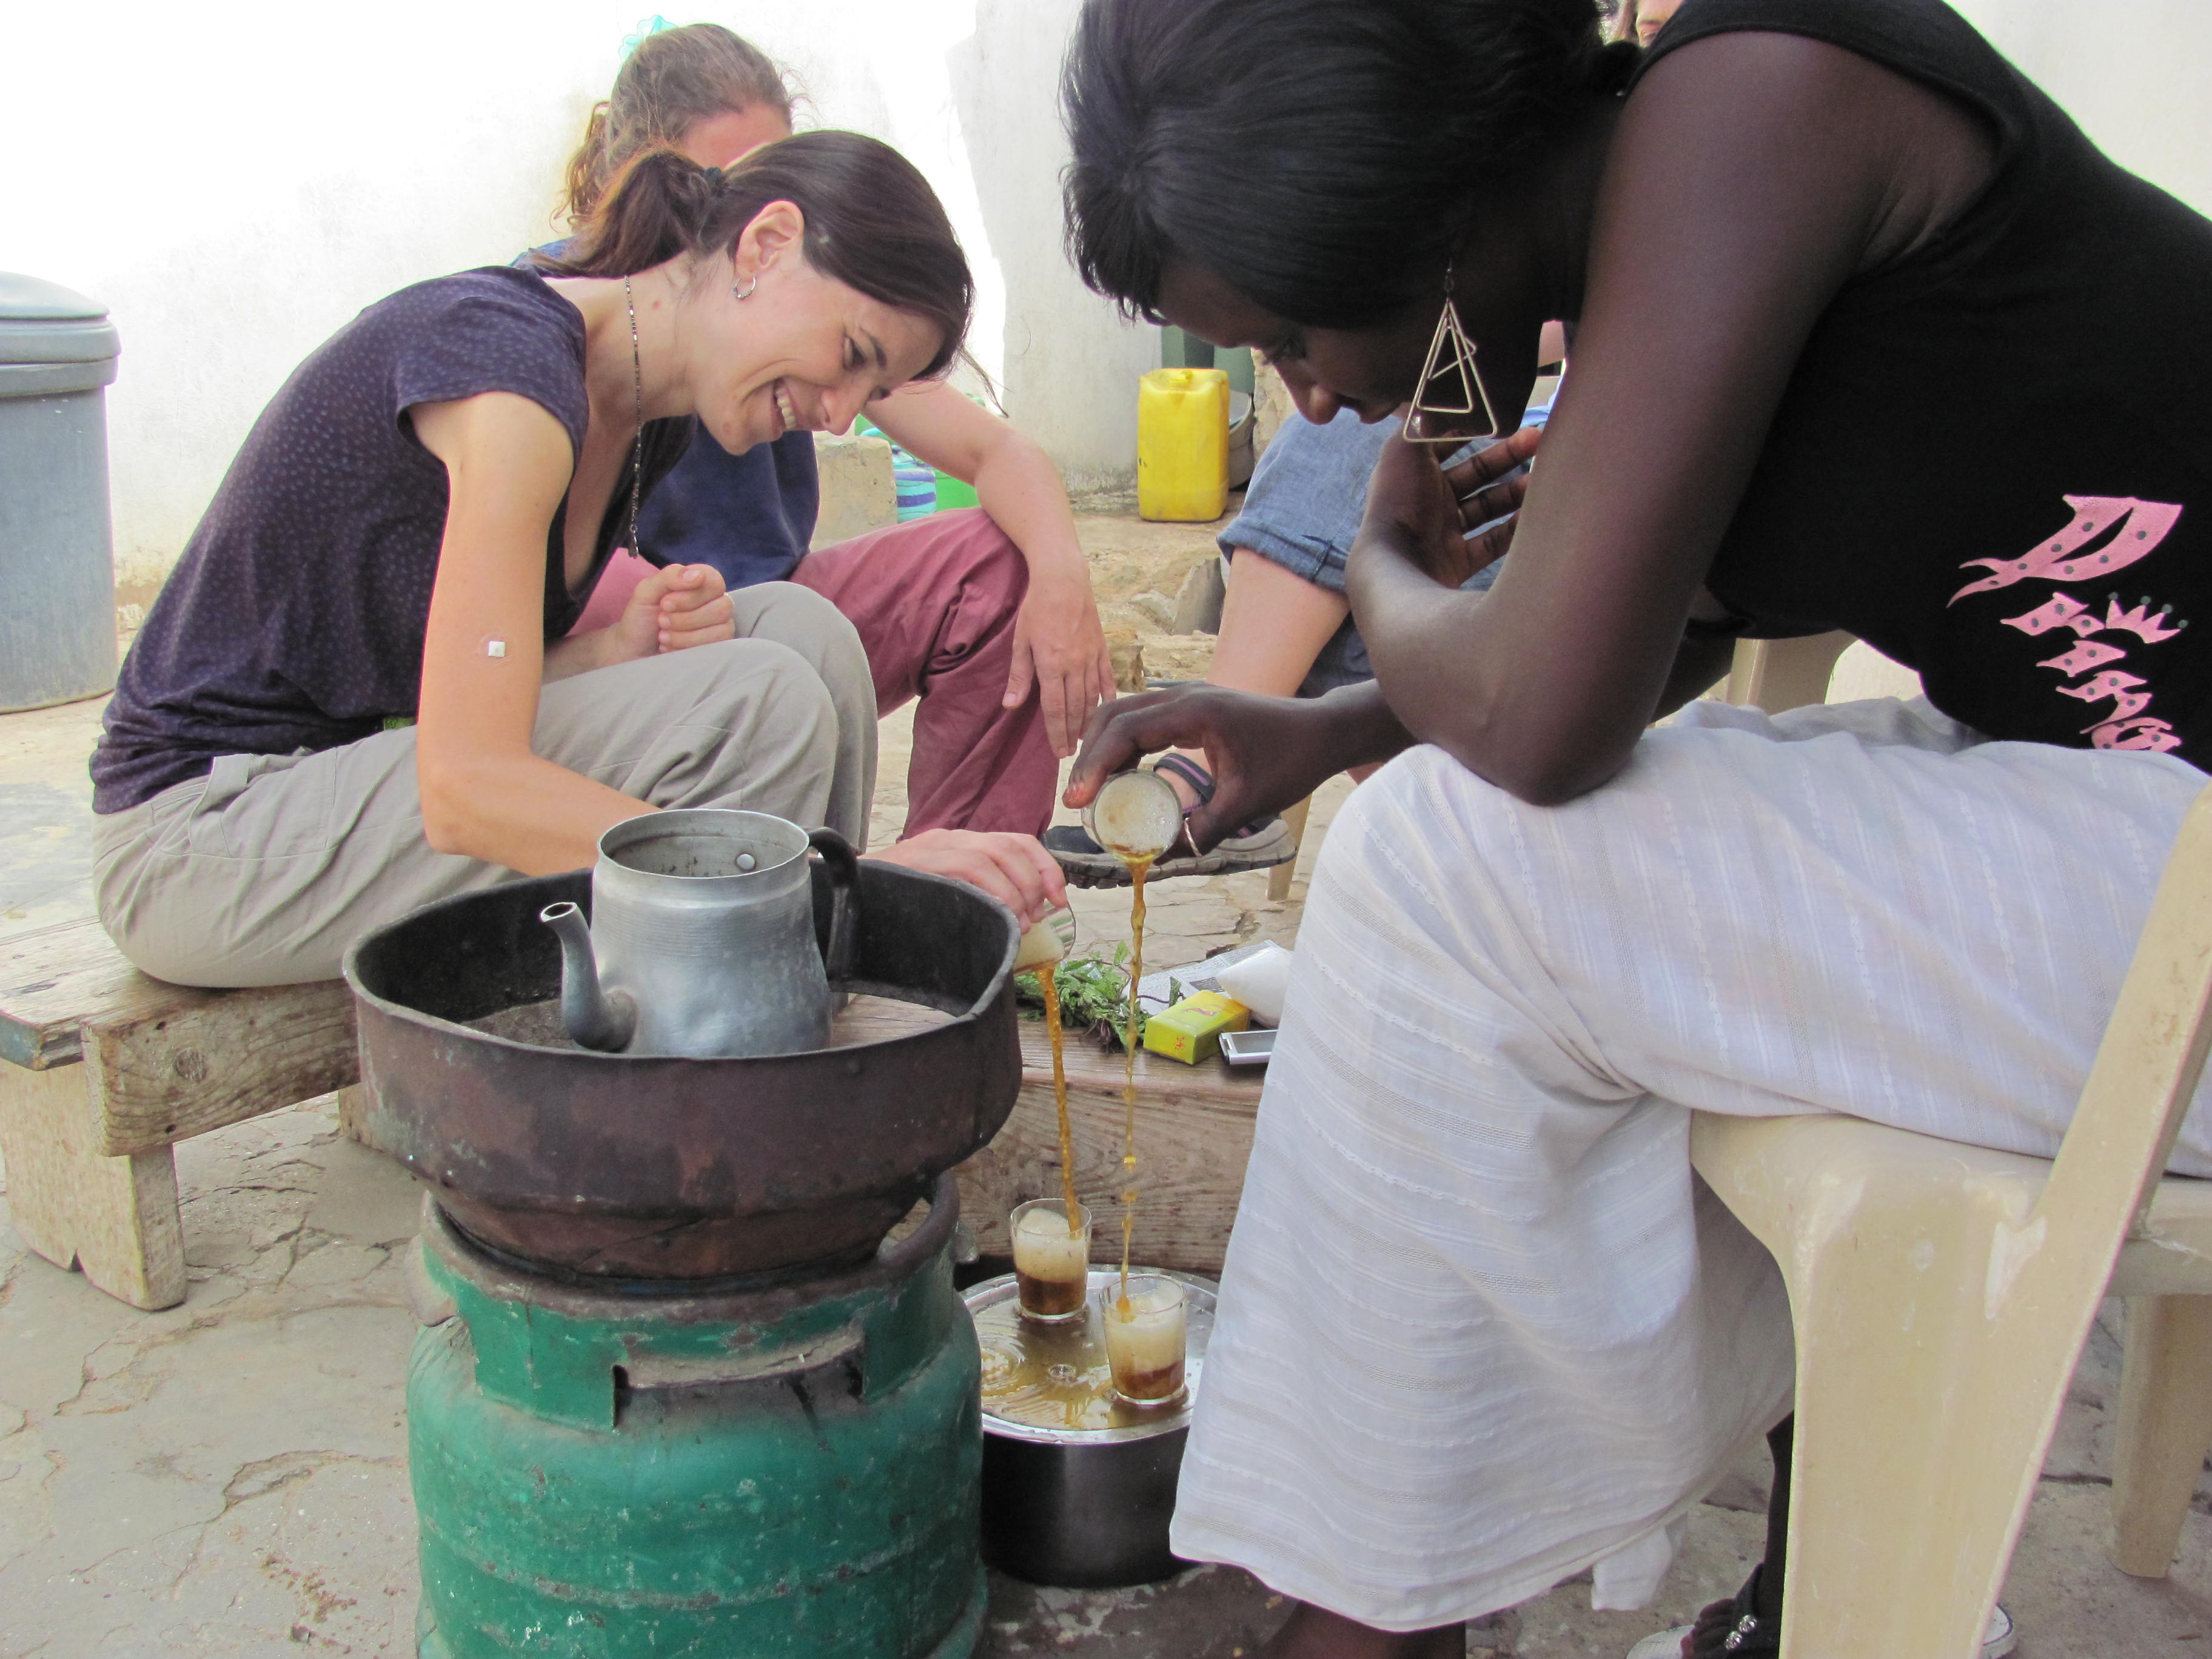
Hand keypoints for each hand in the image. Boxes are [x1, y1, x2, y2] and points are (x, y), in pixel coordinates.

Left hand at [611, 562, 734, 661]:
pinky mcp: (718, 647)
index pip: (715, 581)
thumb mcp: (646, 592)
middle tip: (661, 621)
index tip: (665, 603)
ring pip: (721, 629)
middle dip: (685, 618)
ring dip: (684, 635)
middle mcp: (715, 602)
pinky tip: (672, 646)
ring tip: (663, 636)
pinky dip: (687, 647)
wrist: (633, 650)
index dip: (691, 595)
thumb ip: (670, 576)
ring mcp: (720, 626)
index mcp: (700, 583)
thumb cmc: (641, 618)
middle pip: (722, 607)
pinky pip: (716, 647)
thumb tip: (698, 575)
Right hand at [868, 829, 1067, 924]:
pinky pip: (968, 868)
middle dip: (1035, 883)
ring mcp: (933, 846)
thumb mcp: (943, 896)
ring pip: (993, 854)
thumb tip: (1019, 922)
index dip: (1045, 867)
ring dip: (1016, 891)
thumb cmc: (896, 905)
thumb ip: (975, 898)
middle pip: (1010, 846)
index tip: (1060, 899)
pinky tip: (999, 915)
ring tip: (1019, 923)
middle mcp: (950, 838)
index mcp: (959, 843)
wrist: (846, 895)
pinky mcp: (919, 861)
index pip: (1015, 841)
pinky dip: (993, 892)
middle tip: (1037, 917)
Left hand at [1004, 563, 1115, 757]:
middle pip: (1074, 709)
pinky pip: (1107, 679)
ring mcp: (1091, 657)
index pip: (1055, 709)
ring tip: (1084, 738)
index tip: (1059, 753)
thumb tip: (1010, 705)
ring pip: (1092, 697)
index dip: (1056, 733)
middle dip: (1072, 734)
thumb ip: (1019, 675)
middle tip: (1070, 754)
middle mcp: (1074, 665)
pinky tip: (1105, 711)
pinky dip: (1107, 697)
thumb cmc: (1037, 608)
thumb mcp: (1020, 640)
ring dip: (1088, 720)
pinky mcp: (1102, 648)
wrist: (1064, 578)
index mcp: (1051, 664)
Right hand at [1065, 684, 1375, 851]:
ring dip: (1102, 748)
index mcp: (1196, 712)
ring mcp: (1186, 697)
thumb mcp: (1248, 803)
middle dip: (1089, 755)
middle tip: (1077, 799)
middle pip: (1113, 714)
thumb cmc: (1292, 762)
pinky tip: (1120, 777)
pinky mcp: (1190, 707)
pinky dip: (1122, 745)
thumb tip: (1160, 858)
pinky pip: (1142, 719)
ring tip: (1093, 792)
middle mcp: (1184, 696)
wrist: (1323, 732)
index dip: (1096, 764)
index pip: (1127, 730)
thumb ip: (1204, 830)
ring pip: (1123, 712)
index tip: (1078, 800)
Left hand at [1362, 425, 1542, 586]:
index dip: (1478, 430)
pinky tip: (1536, 514)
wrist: (1394, 565)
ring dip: (1515, 492)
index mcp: (1415, 472)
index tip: (1509, 419)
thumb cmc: (1398, 501)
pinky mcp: (1458, 562)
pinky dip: (1513, 530)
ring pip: (1488, 507)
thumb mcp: (1406, 448)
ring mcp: (1444, 533)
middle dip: (1508, 457)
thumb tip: (1448, 392)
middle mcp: (1429, 500)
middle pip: (1476, 474)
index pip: (1449, 443)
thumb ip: (1428, 420)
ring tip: (1543, 480)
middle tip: (1541, 442)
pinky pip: (1492, 543)